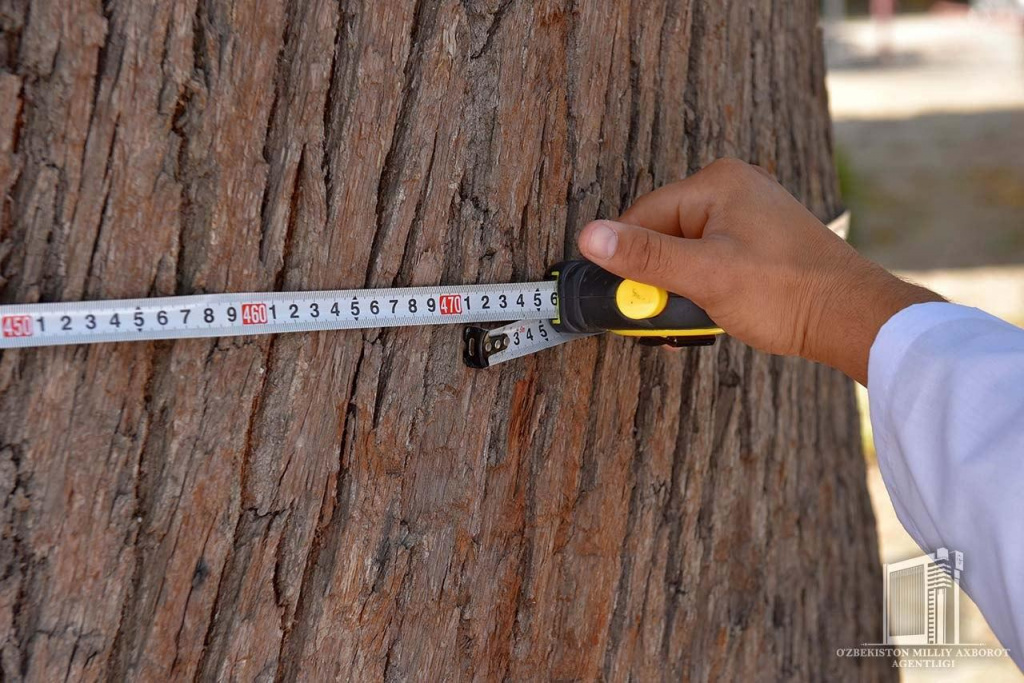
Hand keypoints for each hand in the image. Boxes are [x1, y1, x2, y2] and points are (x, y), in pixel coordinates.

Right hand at [577, 158, 942, 384]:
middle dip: (658, 281)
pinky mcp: (760, 240)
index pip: (643, 217)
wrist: (852, 317)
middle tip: (665, 319)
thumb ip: (645, 257)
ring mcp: (749, 214)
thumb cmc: (787, 293)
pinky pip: (711, 259)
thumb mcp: (705, 276)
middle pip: (664, 235)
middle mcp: (733, 188)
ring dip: (681, 290)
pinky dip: (704, 288)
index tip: (627, 302)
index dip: (630, 263)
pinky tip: (713, 313)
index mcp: (717, 183)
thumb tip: (590, 236)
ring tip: (695, 320)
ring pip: (686, 252)